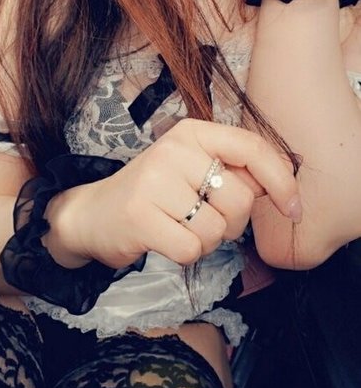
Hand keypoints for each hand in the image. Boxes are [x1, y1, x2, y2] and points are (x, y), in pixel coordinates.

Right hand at [46, 119, 300, 269]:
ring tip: (179, 228)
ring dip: (206, 241)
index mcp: (192, 133)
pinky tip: (164, 239)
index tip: (295, 209)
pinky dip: (185, 254)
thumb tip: (280, 189)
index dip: (282, 181)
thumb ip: (234, 173)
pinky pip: (192, 249)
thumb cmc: (155, 195)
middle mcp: (172, 150)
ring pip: (217, 229)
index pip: (252, 148)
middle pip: (240, 199)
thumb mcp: (193, 171)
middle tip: (203, 219)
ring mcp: (153, 181)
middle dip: (232, 223)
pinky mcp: (139, 215)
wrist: (93, 214)